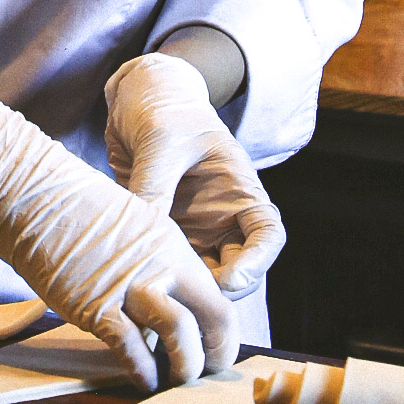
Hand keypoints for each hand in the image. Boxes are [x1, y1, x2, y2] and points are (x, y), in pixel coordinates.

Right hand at [0, 98, 235, 391]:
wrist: (32, 193)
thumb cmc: (71, 207)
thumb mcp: (129, 223)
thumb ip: (150, 260)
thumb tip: (159, 297)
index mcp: (171, 243)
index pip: (218, 294)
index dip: (222, 330)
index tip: (214, 348)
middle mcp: (161, 263)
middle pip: (215, 316)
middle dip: (216, 354)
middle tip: (206, 373)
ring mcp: (130, 284)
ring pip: (181, 334)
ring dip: (184, 366)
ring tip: (176, 381)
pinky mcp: (97, 304)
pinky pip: (132, 348)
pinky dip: (142, 371)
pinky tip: (143, 381)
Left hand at [104, 51, 284, 301]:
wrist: (136, 100)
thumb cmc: (164, 110)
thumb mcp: (162, 141)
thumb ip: (156, 185)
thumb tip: (145, 234)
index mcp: (238, 190)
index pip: (267, 234)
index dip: (258, 262)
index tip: (233, 279)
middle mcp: (221, 217)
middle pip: (238, 269)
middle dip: (220, 290)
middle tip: (189, 298)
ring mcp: (193, 229)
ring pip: (202, 277)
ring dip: (187, 292)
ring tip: (161, 303)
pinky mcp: (163, 235)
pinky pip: (167, 267)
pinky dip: (157, 281)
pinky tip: (137, 290)